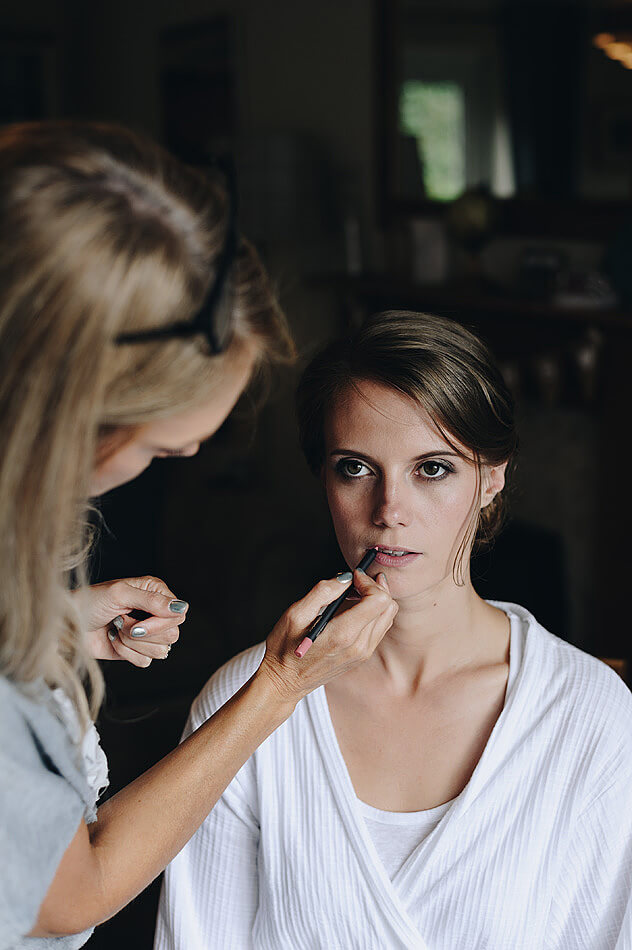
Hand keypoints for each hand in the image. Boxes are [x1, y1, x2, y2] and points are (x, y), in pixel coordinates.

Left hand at [76, 576, 188, 667]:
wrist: (68, 625)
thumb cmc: (89, 602)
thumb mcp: (120, 594)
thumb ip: (151, 600)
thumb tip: (180, 608)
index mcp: (155, 592)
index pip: (178, 614)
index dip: (161, 623)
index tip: (138, 623)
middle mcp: (154, 612)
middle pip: (173, 634)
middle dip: (143, 634)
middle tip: (121, 623)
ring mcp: (146, 633)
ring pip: (160, 651)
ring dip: (132, 643)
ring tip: (116, 629)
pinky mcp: (136, 651)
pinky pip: (145, 662)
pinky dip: (126, 653)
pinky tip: (113, 640)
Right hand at [257, 569, 396, 704]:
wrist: (285, 682)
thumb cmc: (285, 648)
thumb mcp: (295, 614)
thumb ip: (322, 592)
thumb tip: (345, 578)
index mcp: (344, 634)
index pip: (379, 600)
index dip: (369, 582)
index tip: (353, 577)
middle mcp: (359, 646)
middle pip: (388, 607)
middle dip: (375, 588)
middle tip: (355, 582)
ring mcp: (363, 653)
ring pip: (387, 617)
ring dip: (375, 599)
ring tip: (353, 593)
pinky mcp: (362, 656)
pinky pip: (380, 628)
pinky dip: (372, 612)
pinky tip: (354, 608)